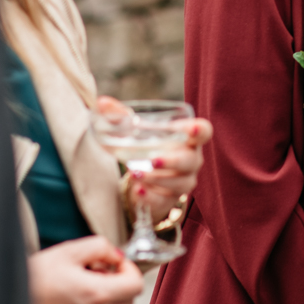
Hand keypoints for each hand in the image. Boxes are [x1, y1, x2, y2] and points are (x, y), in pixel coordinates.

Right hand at [26, 235, 143, 303]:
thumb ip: (100, 247)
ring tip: (87, 286)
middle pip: (129, 300)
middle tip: (98, 271)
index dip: (129, 269)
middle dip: (120, 283)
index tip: (115, 263)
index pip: (135, 285)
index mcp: (97, 293)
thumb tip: (117, 255)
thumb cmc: (36, 275)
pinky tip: (79, 302)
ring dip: (111, 299)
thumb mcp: (69, 250)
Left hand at [106, 98, 210, 215]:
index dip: (199, 130)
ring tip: (136, 174)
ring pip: (181, 182)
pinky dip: (151, 197)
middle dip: (173, 160)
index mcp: (186, 137)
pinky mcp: (170, 199)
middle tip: (153, 159)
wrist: (141, 177)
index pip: (203, 131)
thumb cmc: (144, 145)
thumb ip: (119, 115)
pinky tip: (138, 191)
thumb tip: (101, 102)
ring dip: (159, 179)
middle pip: (191, 160)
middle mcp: (190, 159)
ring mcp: (183, 180)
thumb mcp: (132, 129)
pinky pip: (165, 200)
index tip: (190, 130)